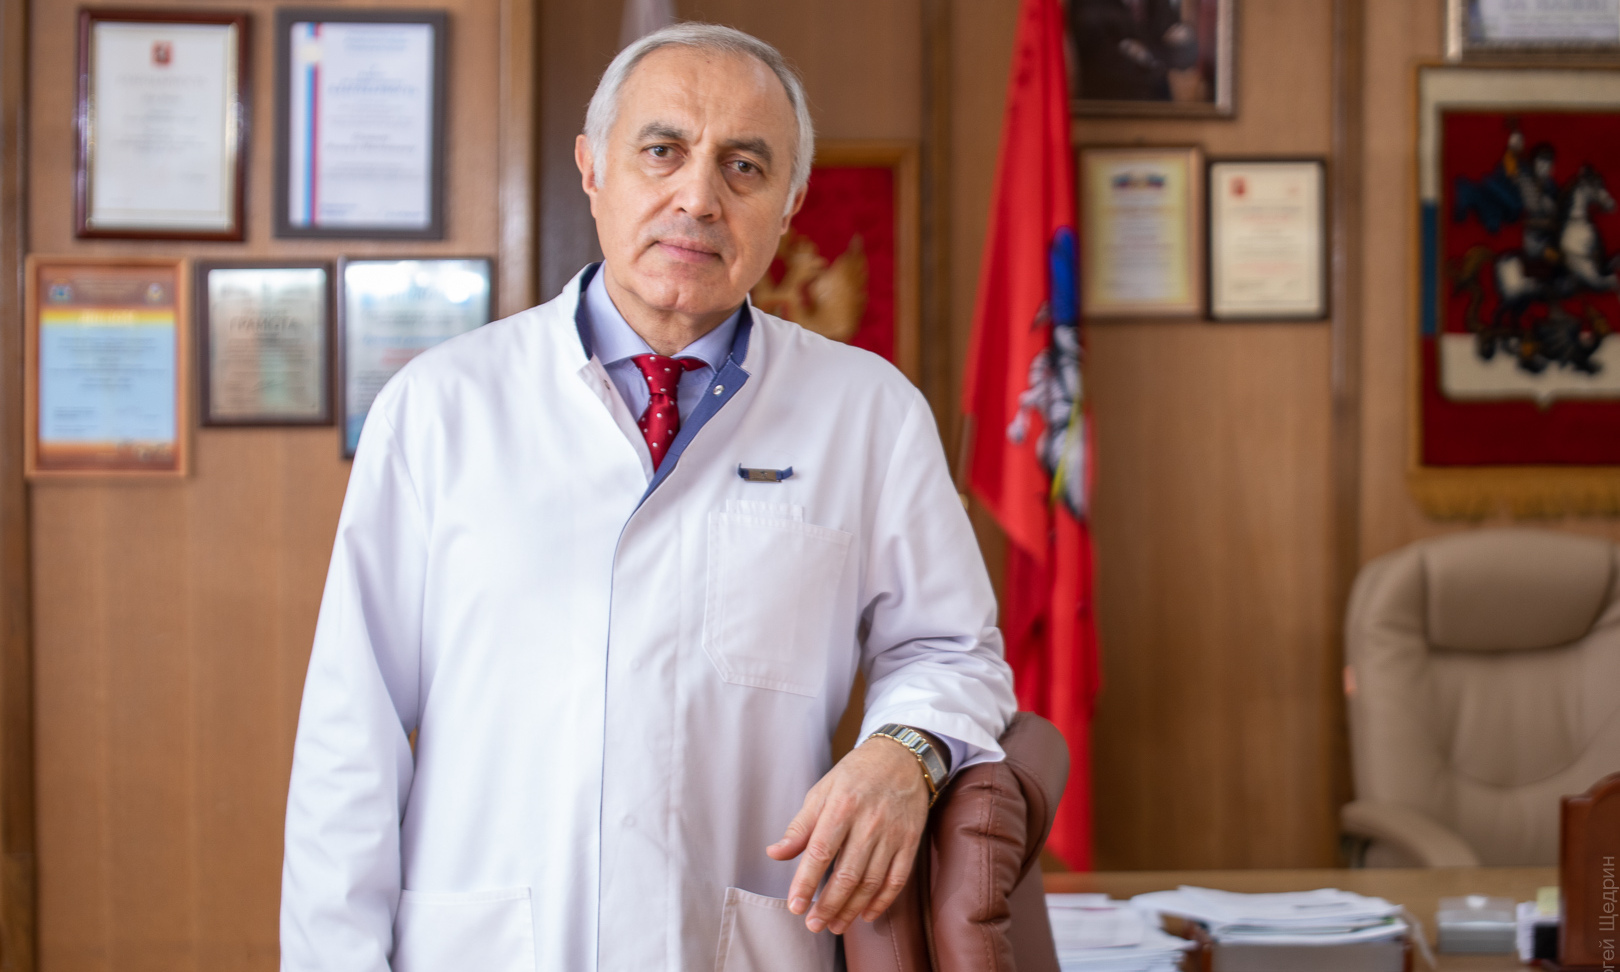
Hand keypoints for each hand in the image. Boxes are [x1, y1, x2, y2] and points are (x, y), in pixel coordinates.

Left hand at [766, 735, 929, 933]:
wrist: (902, 758)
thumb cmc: (855, 774)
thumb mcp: (822, 791)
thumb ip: (800, 827)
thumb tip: (775, 854)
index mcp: (841, 807)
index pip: (820, 853)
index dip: (806, 883)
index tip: (795, 906)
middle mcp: (869, 823)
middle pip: (847, 874)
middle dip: (828, 905)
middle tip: (813, 925)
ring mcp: (892, 834)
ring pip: (871, 882)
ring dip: (851, 909)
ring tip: (835, 925)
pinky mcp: (909, 842)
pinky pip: (897, 879)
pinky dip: (882, 901)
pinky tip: (867, 914)